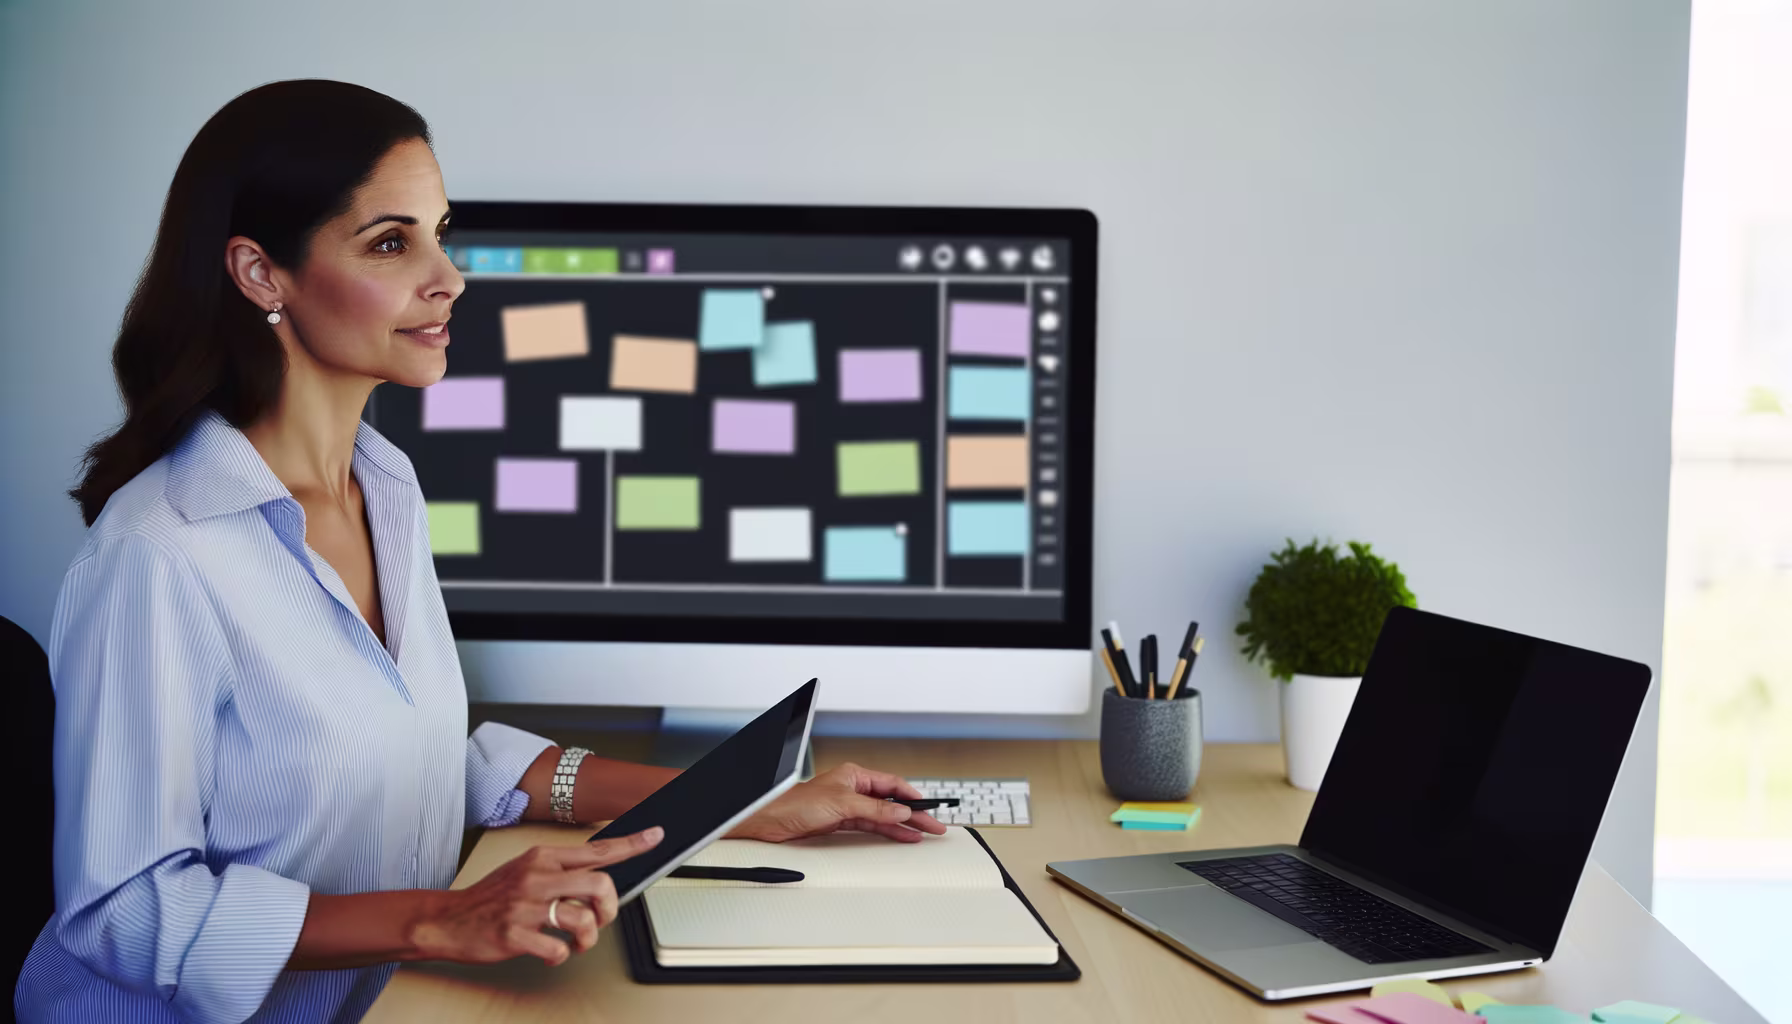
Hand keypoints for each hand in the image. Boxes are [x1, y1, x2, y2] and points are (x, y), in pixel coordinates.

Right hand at [411, 827, 662, 965]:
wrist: (448, 919)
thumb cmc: (492, 896)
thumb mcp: (526, 869)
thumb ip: (562, 869)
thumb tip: (602, 874)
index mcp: (543, 857)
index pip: (597, 849)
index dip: (632, 844)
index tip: (656, 836)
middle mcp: (537, 876)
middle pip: (600, 886)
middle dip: (610, 909)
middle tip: (601, 919)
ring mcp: (525, 906)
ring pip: (583, 921)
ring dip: (587, 939)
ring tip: (576, 942)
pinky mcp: (514, 934)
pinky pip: (557, 949)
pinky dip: (560, 956)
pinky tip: (549, 953)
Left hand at [729, 763, 947, 842]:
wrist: (772, 820)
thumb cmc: (797, 803)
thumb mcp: (843, 804)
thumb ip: (875, 810)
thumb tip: (901, 811)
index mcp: (855, 775)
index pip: (892, 784)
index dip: (913, 796)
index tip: (929, 807)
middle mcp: (854, 790)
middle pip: (891, 801)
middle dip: (914, 814)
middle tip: (935, 826)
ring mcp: (849, 807)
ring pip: (883, 816)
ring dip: (903, 825)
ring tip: (923, 834)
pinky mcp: (842, 823)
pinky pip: (872, 827)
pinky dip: (887, 832)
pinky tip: (900, 837)